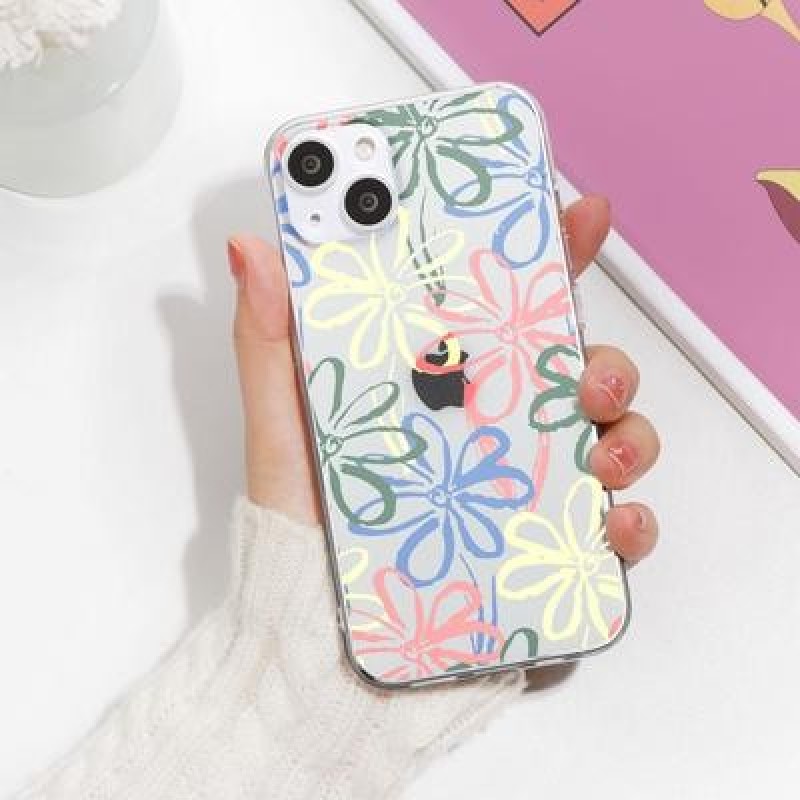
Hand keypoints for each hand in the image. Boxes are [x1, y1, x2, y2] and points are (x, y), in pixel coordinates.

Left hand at [228, 195, 659, 562]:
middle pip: (576, 366)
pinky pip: (606, 529)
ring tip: (602, 457)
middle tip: (584, 373)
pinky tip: (611, 524)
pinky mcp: (544, 543)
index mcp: (443, 378)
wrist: (317, 622)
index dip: (550, 255)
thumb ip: (269, 336)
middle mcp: (494, 420)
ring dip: (627, 433)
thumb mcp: (283, 420)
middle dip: (601, 357)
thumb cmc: (303, 516)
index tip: (578, 219)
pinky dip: (628, 523)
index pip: (506, 305)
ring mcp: (526, 479)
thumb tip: (253, 249)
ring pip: (609, 436)